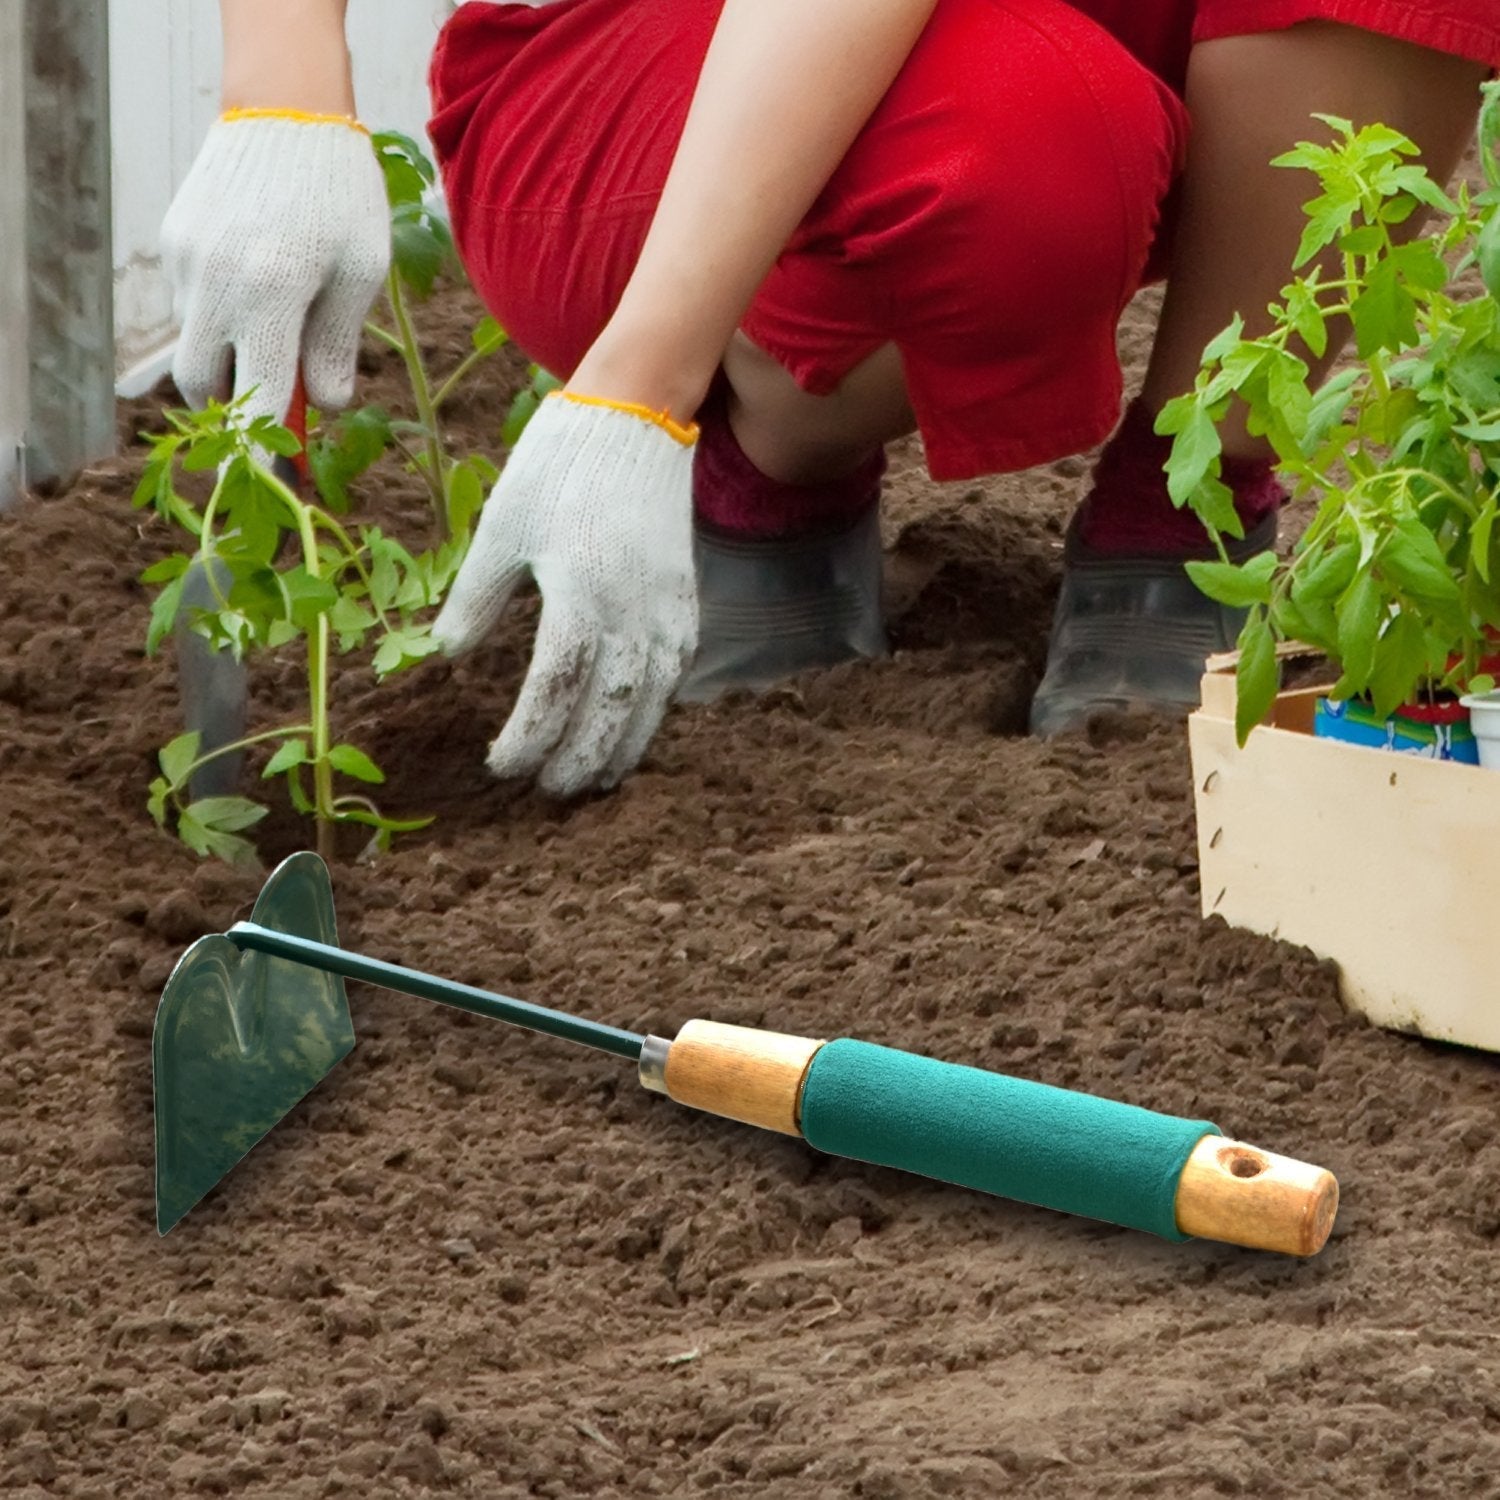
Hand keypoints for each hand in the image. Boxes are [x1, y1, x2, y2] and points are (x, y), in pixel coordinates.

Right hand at [161, 111, 388, 426]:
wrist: (288, 105)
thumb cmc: (342, 195)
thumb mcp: (361, 273)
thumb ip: (338, 346)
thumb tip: (322, 407)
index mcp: (271, 297)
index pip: (254, 400)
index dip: (263, 447)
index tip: (277, 475)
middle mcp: (215, 284)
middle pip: (202, 385)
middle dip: (235, 402)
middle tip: (278, 394)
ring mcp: (185, 262)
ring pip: (193, 343)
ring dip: (230, 353)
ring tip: (282, 318)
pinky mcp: (173, 241)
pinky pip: (190, 301)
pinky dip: (221, 312)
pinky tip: (259, 277)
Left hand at [433, 393, 698, 796]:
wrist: (635, 417)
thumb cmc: (557, 467)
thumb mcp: (501, 527)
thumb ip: (475, 598)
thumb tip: (449, 655)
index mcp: (578, 591)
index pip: (553, 691)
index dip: (527, 738)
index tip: (500, 763)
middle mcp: (632, 609)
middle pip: (609, 710)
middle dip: (577, 758)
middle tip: (548, 791)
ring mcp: (666, 608)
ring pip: (650, 702)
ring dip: (622, 748)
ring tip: (595, 781)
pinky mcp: (684, 600)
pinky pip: (673, 673)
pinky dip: (654, 712)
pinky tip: (633, 730)